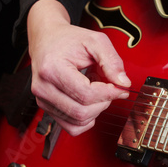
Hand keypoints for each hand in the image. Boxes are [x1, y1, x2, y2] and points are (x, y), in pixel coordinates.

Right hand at [27, 0, 130, 135]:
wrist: (47, 39)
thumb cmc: (68, 40)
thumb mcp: (95, 41)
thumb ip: (112, 62)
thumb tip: (124, 84)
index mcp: (52, 69)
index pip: (86, 94)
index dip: (109, 94)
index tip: (120, 87)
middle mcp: (43, 88)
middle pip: (82, 112)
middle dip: (103, 103)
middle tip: (109, 88)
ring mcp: (43, 100)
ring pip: (78, 121)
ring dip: (96, 110)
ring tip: (96, 91)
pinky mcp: (47, 108)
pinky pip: (72, 127)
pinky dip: (87, 120)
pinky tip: (90, 104)